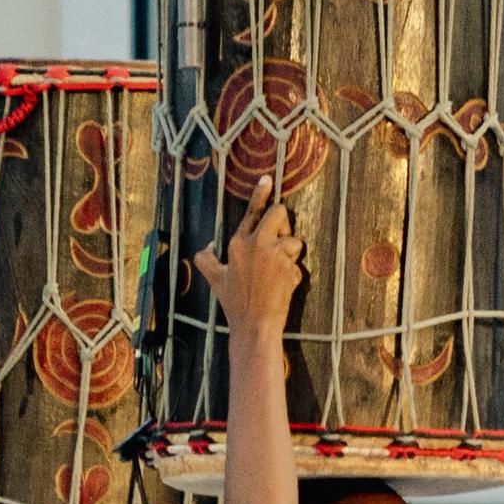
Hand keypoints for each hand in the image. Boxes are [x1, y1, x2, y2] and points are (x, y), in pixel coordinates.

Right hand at [191, 191, 303, 328]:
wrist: (254, 324)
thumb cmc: (234, 303)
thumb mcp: (214, 279)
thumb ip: (205, 259)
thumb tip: (206, 246)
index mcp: (238, 243)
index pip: (252, 211)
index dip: (261, 193)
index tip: (268, 179)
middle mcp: (258, 244)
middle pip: (280, 214)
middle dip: (283, 222)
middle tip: (279, 238)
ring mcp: (276, 255)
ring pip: (294, 241)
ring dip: (289, 255)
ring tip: (276, 274)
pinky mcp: (290, 268)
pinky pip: (297, 264)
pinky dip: (293, 274)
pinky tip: (281, 287)